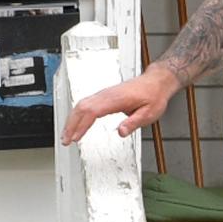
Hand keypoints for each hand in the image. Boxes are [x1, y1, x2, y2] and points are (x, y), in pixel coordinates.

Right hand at [60, 63, 180, 144]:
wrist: (157, 81)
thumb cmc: (154, 95)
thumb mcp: (149, 113)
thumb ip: (134, 122)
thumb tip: (121, 132)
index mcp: (117, 98)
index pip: (92, 111)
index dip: (81, 125)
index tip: (75, 138)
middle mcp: (108, 94)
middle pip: (82, 107)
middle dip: (71, 124)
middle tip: (65, 140)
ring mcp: (105, 93)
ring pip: (82, 104)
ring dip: (72, 119)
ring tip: (67, 135)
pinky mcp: (105, 95)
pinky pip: (86, 103)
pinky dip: (78, 114)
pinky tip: (76, 123)